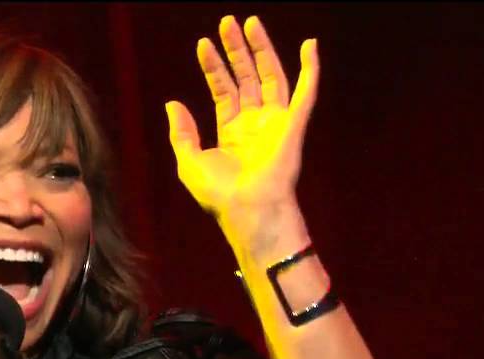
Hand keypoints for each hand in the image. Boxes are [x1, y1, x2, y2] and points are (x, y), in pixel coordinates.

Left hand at [165, 16, 318, 234]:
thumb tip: (173, 103)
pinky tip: (310, 45)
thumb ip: (182, 132)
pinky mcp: (293, 125)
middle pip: (247, 77)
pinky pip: (305, 93)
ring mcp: (276, 123)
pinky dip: (310, 69)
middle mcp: (255, 124)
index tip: (203, 44)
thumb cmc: (219, 194)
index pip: (224, 90)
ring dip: (263, 49)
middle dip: (237, 50)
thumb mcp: (189, 161)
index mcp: (232, 132)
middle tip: (228, 22)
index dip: (213, 67)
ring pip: (272, 77)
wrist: (246, 210)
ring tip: (251, 22)